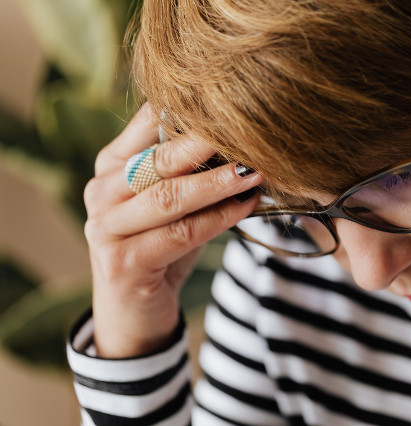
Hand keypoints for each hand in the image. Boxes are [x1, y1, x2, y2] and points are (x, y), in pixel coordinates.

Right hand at [84, 104, 261, 357]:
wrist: (133, 311)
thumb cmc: (160, 246)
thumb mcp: (172, 203)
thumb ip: (190, 172)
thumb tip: (242, 141)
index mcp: (111, 165)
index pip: (146, 124)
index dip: (188, 111)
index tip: (232, 102)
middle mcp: (102, 191)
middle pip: (159, 159)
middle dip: (206, 144)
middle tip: (248, 132)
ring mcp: (106, 228)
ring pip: (169, 197)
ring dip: (217, 183)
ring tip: (253, 172)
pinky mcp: (122, 262)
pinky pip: (180, 234)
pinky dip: (218, 219)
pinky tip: (245, 207)